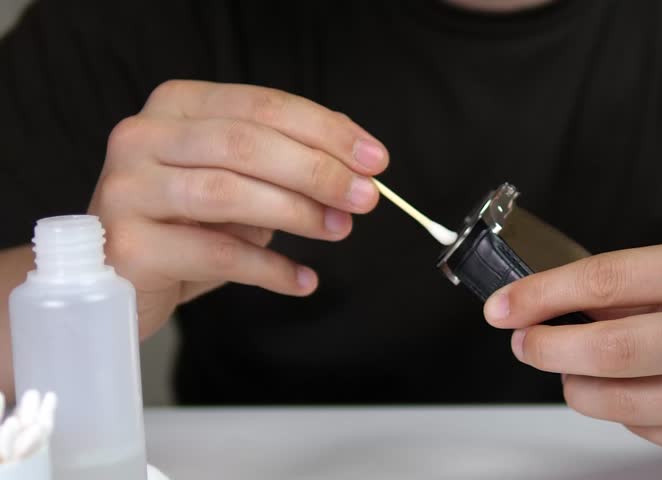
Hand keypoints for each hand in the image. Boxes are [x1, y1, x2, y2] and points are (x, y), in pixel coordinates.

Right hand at [88, 80, 388, 337]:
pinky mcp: (128, 245)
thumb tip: (358, 157)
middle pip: (247, 143)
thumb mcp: (238, 181)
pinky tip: (303, 280)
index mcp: (176, 106)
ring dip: (298, 212)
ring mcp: (128, 189)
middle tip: (365, 198)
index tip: (375, 160)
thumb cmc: (185, 225)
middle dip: (318, 170)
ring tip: (339, 230)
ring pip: (229, 192)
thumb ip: (286, 160)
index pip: (263, 106)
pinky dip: (271, 268)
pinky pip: (216, 254)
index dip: (327, 131)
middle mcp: (143, 136)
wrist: (114, 278)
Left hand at [484, 238, 661, 456]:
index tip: (503, 306)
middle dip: (546, 348)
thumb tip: (553, 303)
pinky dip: (618, 409)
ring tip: (570, 367)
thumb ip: (632, 285)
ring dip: (573, 384)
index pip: (605, 279)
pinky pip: (644, 429)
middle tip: (525, 341)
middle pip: (605, 350)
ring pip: (616, 401)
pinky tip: (628, 389)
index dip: (542, 295)